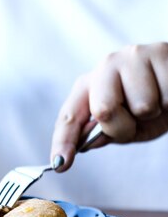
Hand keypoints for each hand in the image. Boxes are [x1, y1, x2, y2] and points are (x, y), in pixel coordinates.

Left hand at [51, 43, 167, 170]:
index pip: (70, 117)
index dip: (63, 142)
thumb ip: (106, 135)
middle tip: (138, 119)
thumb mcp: (129, 127)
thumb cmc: (154, 107)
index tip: (60, 164)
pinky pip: (167, 96)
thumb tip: (86, 144)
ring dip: (155, 113)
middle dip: (124, 127)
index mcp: (90, 86)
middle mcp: (106, 66)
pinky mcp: (159, 52)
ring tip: (159, 102)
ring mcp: (132, 56)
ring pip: (143, 106)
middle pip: (104, 110)